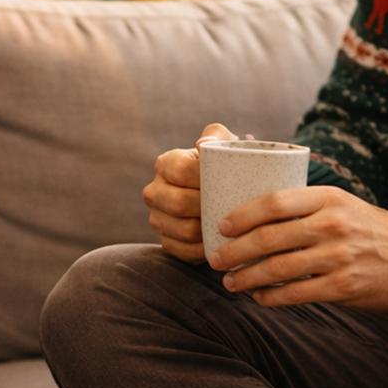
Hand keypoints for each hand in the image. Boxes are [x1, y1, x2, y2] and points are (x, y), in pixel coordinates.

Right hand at [143, 123, 240, 262]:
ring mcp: (157, 219)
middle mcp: (154, 191)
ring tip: (230, 225)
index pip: (179, 171)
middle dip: (207, 207)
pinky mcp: (166, 243)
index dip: (204, 179)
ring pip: (183, 230)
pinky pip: (184, 251)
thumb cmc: (224, 168)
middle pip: (178, 204)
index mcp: (165, 164)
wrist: (223, 196)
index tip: (227, 183)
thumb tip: (202, 145)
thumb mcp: (223, 146)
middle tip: (232, 208)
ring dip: (208, 230)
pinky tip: (220, 242)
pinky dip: (205, 249)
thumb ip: (216, 136)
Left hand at [209, 186, 387, 312]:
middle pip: (269, 238)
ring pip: (277, 269)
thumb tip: (252, 214)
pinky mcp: (343, 286)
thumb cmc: (367, 229)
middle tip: (215, 259)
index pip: (274, 202)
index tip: (221, 226)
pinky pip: (296, 293)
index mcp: (328, 198)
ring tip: (230, 282)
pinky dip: (271, 297)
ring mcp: (338, 257)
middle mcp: (332, 224)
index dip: (242, 215)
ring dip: (247, 277)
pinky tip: (259, 297)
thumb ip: (304, 206)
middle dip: (235, 251)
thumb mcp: (340, 203)